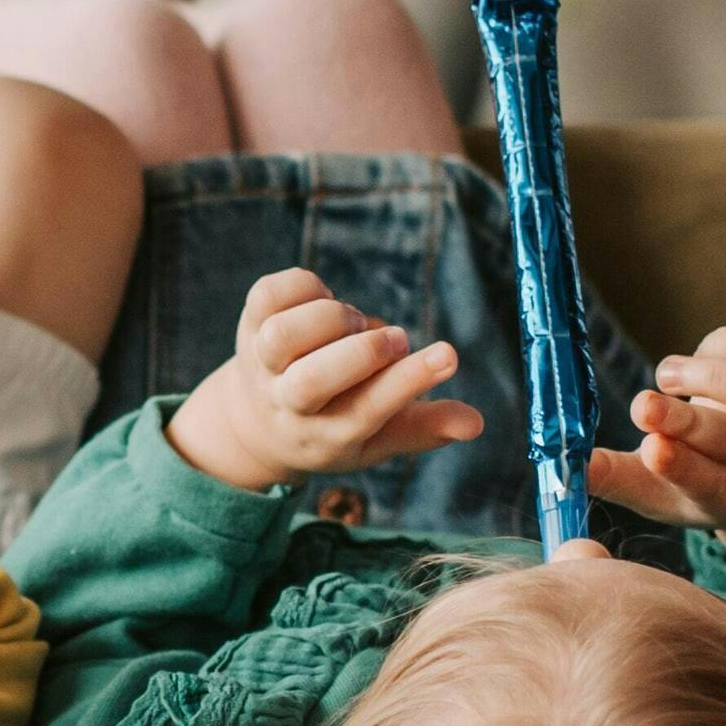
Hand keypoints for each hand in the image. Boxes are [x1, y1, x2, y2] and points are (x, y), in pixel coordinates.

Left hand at [166, 269, 487, 494]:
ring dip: (332, 319)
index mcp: (327, 437)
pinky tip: (323, 299)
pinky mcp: (248, 323)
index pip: (367, 412)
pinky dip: (304, 286)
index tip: (449, 355)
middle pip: (312, 381)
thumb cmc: (337, 424)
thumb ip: (427, 428)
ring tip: (355, 323)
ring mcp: (261, 364)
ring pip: (282, 336)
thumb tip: (476, 424)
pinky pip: (269, 295)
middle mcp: (288, 404)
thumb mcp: (381, 438)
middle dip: (362, 353)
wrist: (255, 421)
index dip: (408, 381)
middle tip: (397, 339)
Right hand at [587, 325, 725, 568]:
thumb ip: (616, 479)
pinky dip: (718, 345)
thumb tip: (570, 466)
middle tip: (642, 407)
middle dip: (686, 421)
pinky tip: (692, 360)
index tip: (650, 449)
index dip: (682, 466)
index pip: (711, 484)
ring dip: (707, 377)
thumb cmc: (695, 481)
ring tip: (665, 377)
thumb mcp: (656, 494)